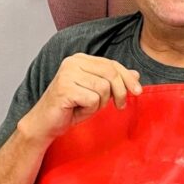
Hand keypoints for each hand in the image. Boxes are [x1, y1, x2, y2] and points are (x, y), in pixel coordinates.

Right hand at [19, 54, 141, 143]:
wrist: (45, 123)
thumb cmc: (70, 108)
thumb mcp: (96, 93)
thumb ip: (113, 82)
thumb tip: (136, 74)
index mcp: (81, 59)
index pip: (112, 64)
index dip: (128, 78)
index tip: (138, 91)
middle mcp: (73, 62)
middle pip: (111, 73)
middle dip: (120, 92)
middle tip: (119, 106)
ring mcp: (67, 74)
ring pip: (103, 88)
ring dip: (100, 103)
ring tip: (86, 107)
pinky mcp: (64, 88)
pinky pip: (92, 99)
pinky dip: (90, 110)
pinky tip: (78, 110)